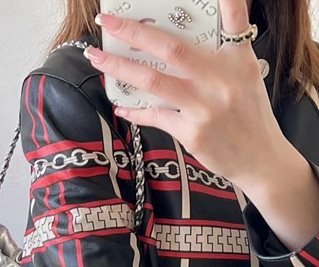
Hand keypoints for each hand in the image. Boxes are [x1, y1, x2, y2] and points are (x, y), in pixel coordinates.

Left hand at [84, 0, 288, 188]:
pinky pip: (155, 116)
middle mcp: (220, 79)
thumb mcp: (247, 76)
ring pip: (152, 80)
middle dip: (133, 31)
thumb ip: (223, 54)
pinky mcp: (192, 132)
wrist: (260, 159)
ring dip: (119, 67)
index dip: (223, 0)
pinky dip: (135, 111)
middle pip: (170, 48)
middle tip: (106, 20)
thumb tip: (183, 44)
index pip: (233, 20)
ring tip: (96, 58)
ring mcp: (204, 107)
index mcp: (237, 59)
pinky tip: (120, 106)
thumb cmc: (250, 116)